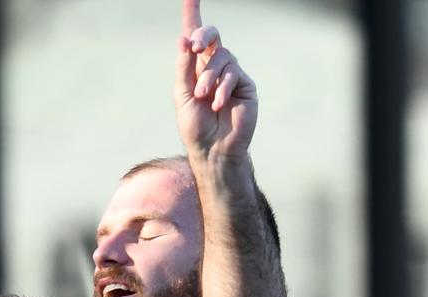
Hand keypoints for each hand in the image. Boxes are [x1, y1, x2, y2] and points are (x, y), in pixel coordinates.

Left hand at [175, 0, 256, 158]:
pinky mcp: (246, 86)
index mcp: (196, 69)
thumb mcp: (182, 95)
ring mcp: (232, 76)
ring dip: (208, 77)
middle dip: (202, 36)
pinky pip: (234, 74)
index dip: (192, 15)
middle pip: (212, 37)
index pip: (194, 37)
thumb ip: (183, 67)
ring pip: (221, 57)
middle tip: (193, 47)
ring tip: (202, 97)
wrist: (213, 151)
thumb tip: (183, 39)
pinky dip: (223, 88)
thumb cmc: (195, 127)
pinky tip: (217, 104)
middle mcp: (215, 68)